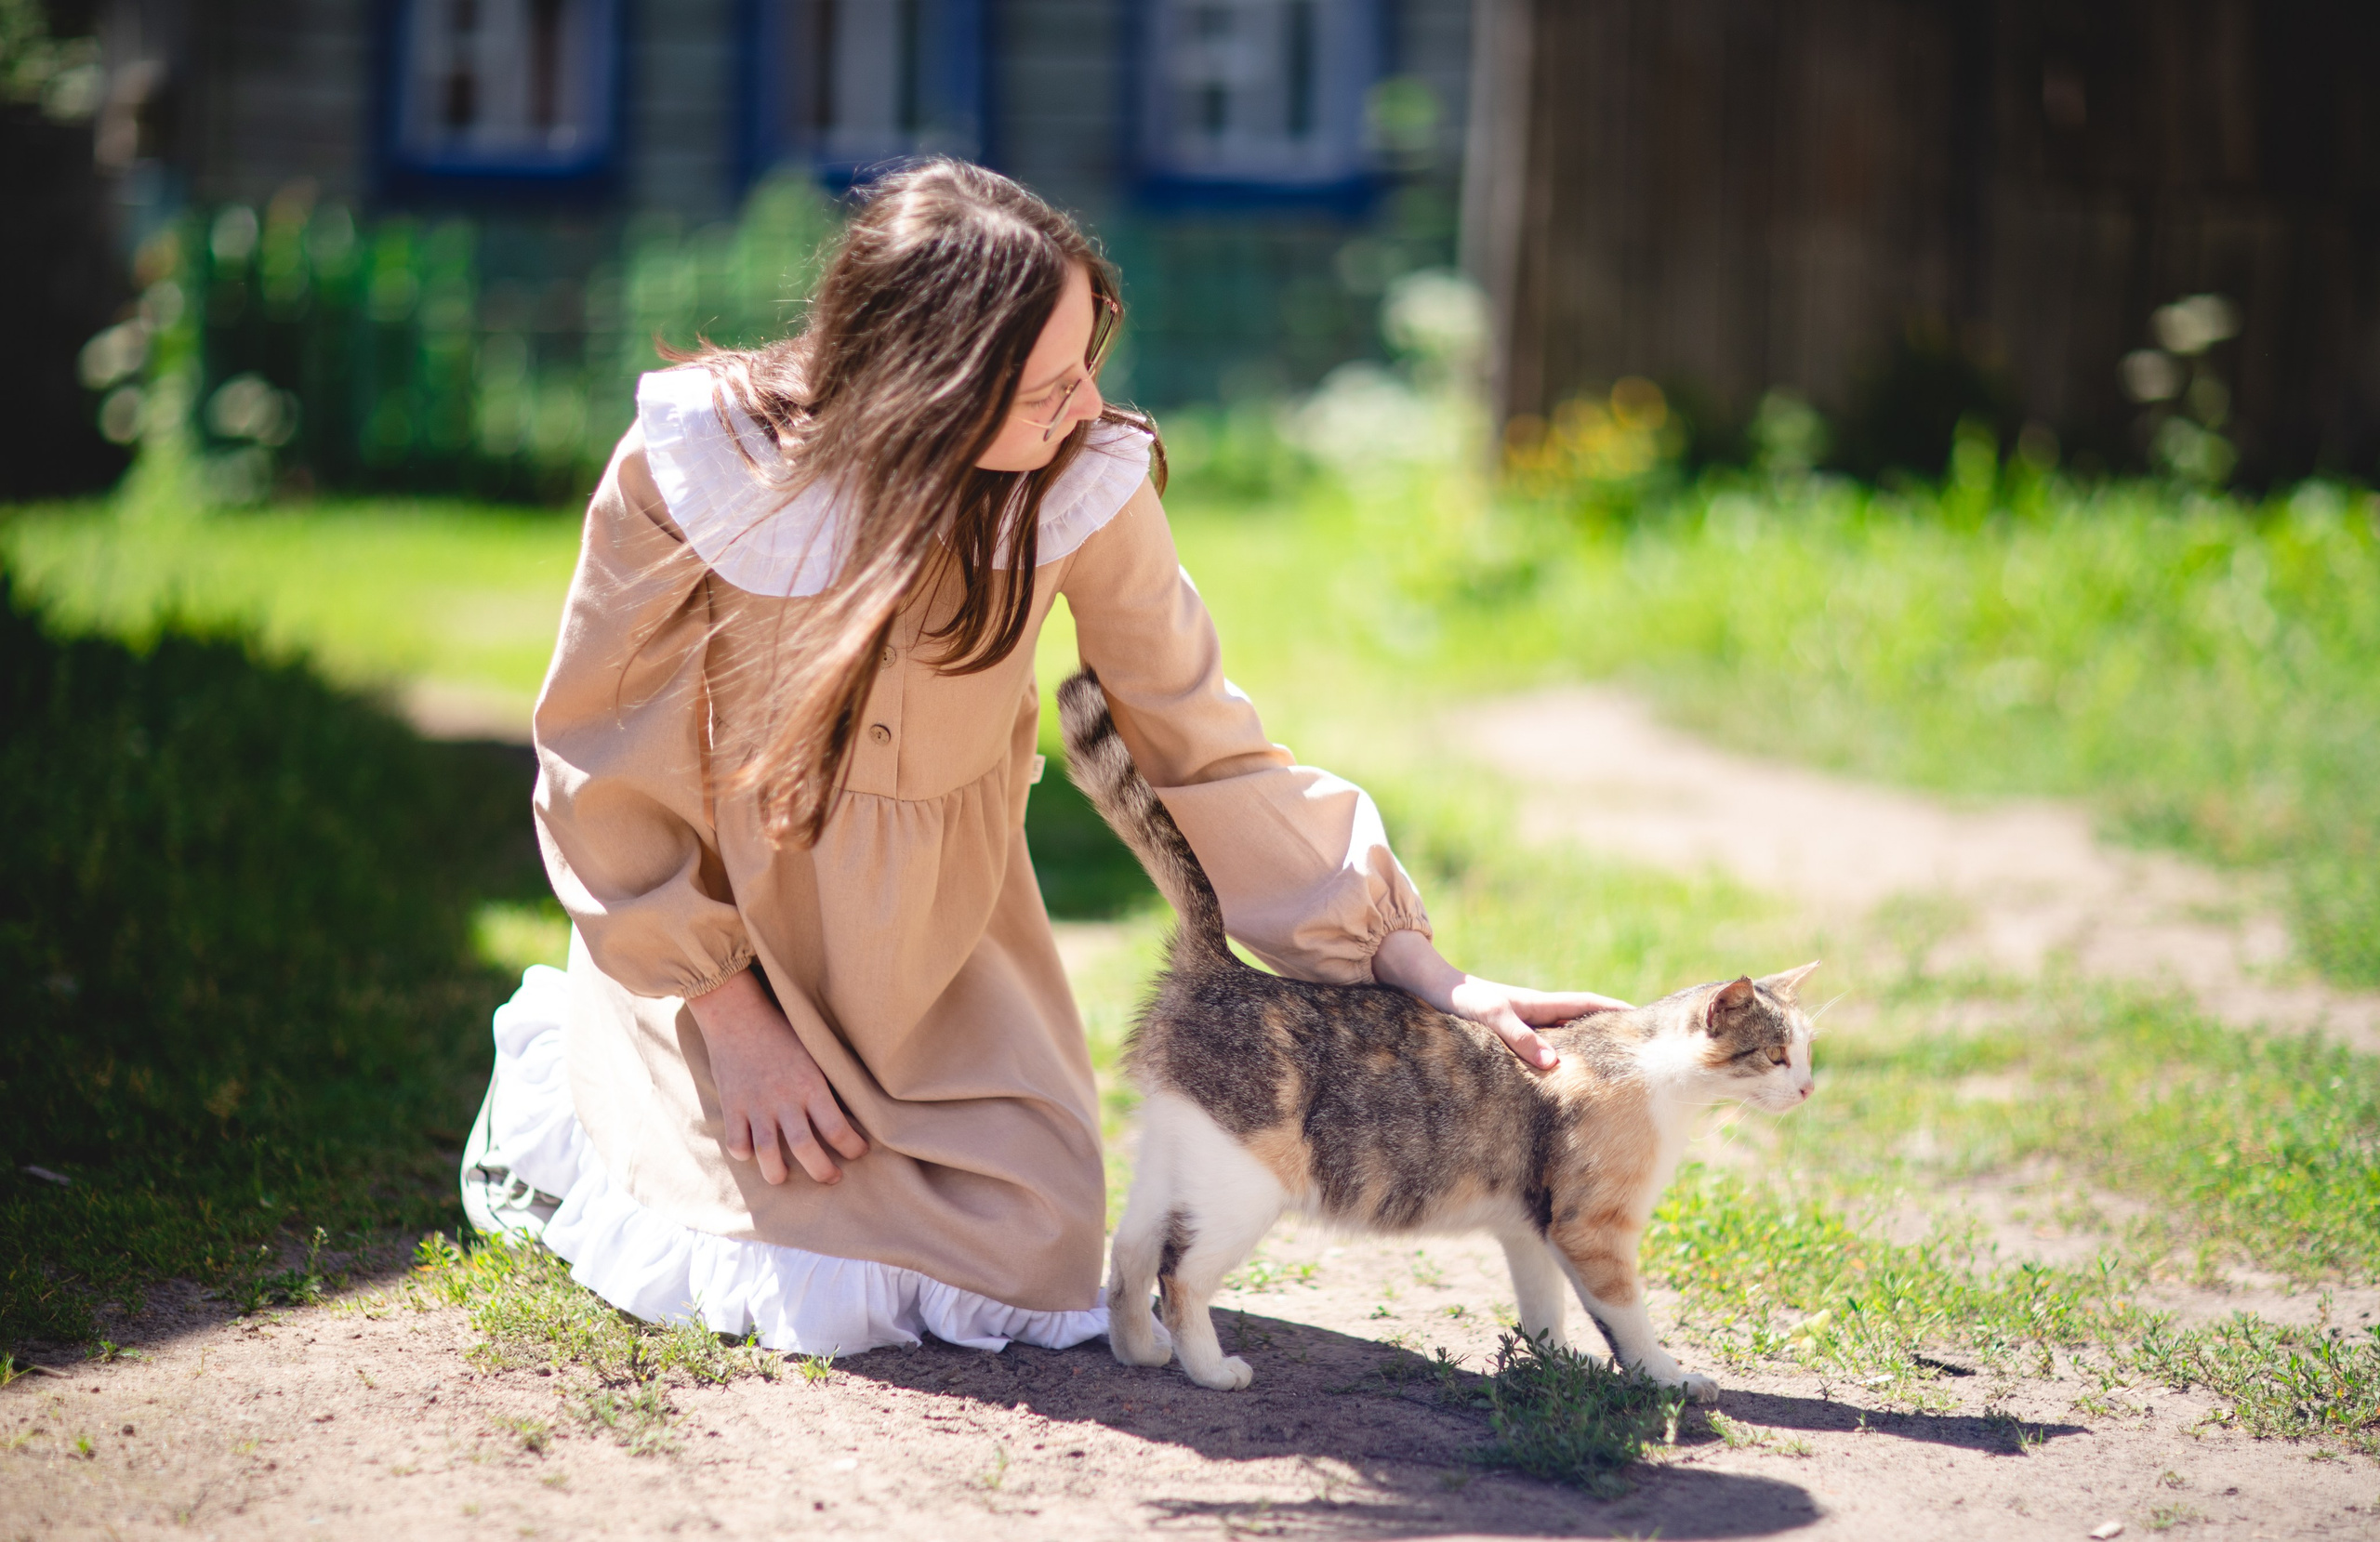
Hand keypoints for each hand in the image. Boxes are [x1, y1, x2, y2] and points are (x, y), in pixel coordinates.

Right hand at [686, 968, 868, 1184]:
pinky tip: (750, 1153)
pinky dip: (743, 1152)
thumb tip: (853, 1103)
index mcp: (811, 1085)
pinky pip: (737, 1142)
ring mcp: (756, 1105)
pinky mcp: (732, 1105)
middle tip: (832, 1178)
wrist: (737, 1014)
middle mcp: (785, 1100)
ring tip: (783, 1177)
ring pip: (768, 1155)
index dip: (853, 1147)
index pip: (838, 1128)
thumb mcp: (814, 1051)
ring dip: (777, 1173)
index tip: (860, 1151)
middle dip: (823, 1172)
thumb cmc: (781, 1029)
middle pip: (806, 1149)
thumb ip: (827, 1080)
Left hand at [1371, 930, 1629, 1071]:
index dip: (1616, 1011)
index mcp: (1537, 1003)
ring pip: (1558, 1036)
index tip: (1647, 1020)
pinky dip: (1550, 1059)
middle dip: (1606, 1034)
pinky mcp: (1499, 1034)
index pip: (1587, 1004)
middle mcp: (1531, 1012)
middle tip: (1633, 1054)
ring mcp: (1517, 1023)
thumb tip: (1554, 1064)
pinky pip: (1535, 1047)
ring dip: (1579, 1049)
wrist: (1419, 983)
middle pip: (1579, 1021)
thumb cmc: (1455, 998)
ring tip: (1600, 1072)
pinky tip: (1549, 1078)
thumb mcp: (1489, 1016)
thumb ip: (1519, 1037)